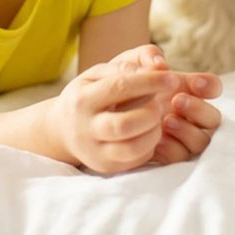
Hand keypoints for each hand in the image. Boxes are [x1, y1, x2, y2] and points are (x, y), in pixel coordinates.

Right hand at [50, 58, 179, 174]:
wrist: (62, 129)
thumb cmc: (86, 94)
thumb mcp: (96, 74)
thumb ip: (122, 67)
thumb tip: (152, 68)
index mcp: (83, 99)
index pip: (119, 87)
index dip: (149, 82)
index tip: (172, 77)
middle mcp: (86, 128)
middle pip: (124, 124)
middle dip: (151, 112)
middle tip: (162, 103)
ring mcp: (95, 152)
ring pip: (132, 148)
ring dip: (154, 131)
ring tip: (157, 118)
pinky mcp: (106, 167)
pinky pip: (135, 160)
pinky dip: (150, 145)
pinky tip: (150, 131)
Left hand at [108, 44, 222, 165]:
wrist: (101, 108)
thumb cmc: (122, 82)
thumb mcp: (132, 63)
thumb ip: (147, 55)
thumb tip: (160, 63)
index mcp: (187, 89)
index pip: (212, 88)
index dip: (210, 86)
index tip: (195, 82)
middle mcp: (189, 114)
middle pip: (213, 118)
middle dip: (199, 109)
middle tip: (177, 100)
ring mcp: (181, 136)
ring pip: (201, 141)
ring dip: (187, 131)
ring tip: (166, 120)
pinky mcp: (168, 154)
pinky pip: (180, 158)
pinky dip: (171, 149)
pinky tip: (157, 141)